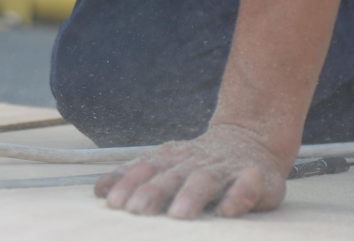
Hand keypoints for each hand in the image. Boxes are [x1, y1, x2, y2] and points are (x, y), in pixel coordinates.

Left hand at [93, 123, 287, 217]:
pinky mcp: (255, 179)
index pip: (144, 168)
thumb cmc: (197, 161)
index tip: (111, 201)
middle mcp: (194, 161)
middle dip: (151, 191)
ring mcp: (224, 168)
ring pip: (204, 180)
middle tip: (135, 210)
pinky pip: (246, 186)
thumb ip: (136, 175)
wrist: (250, 139)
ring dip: (190, 196)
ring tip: (178, 215)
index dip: (127, 183)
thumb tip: (99, 191)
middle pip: (170, 175)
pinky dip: (237, 197)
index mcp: (171, 159)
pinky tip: (227, 211)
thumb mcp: (166, 163)